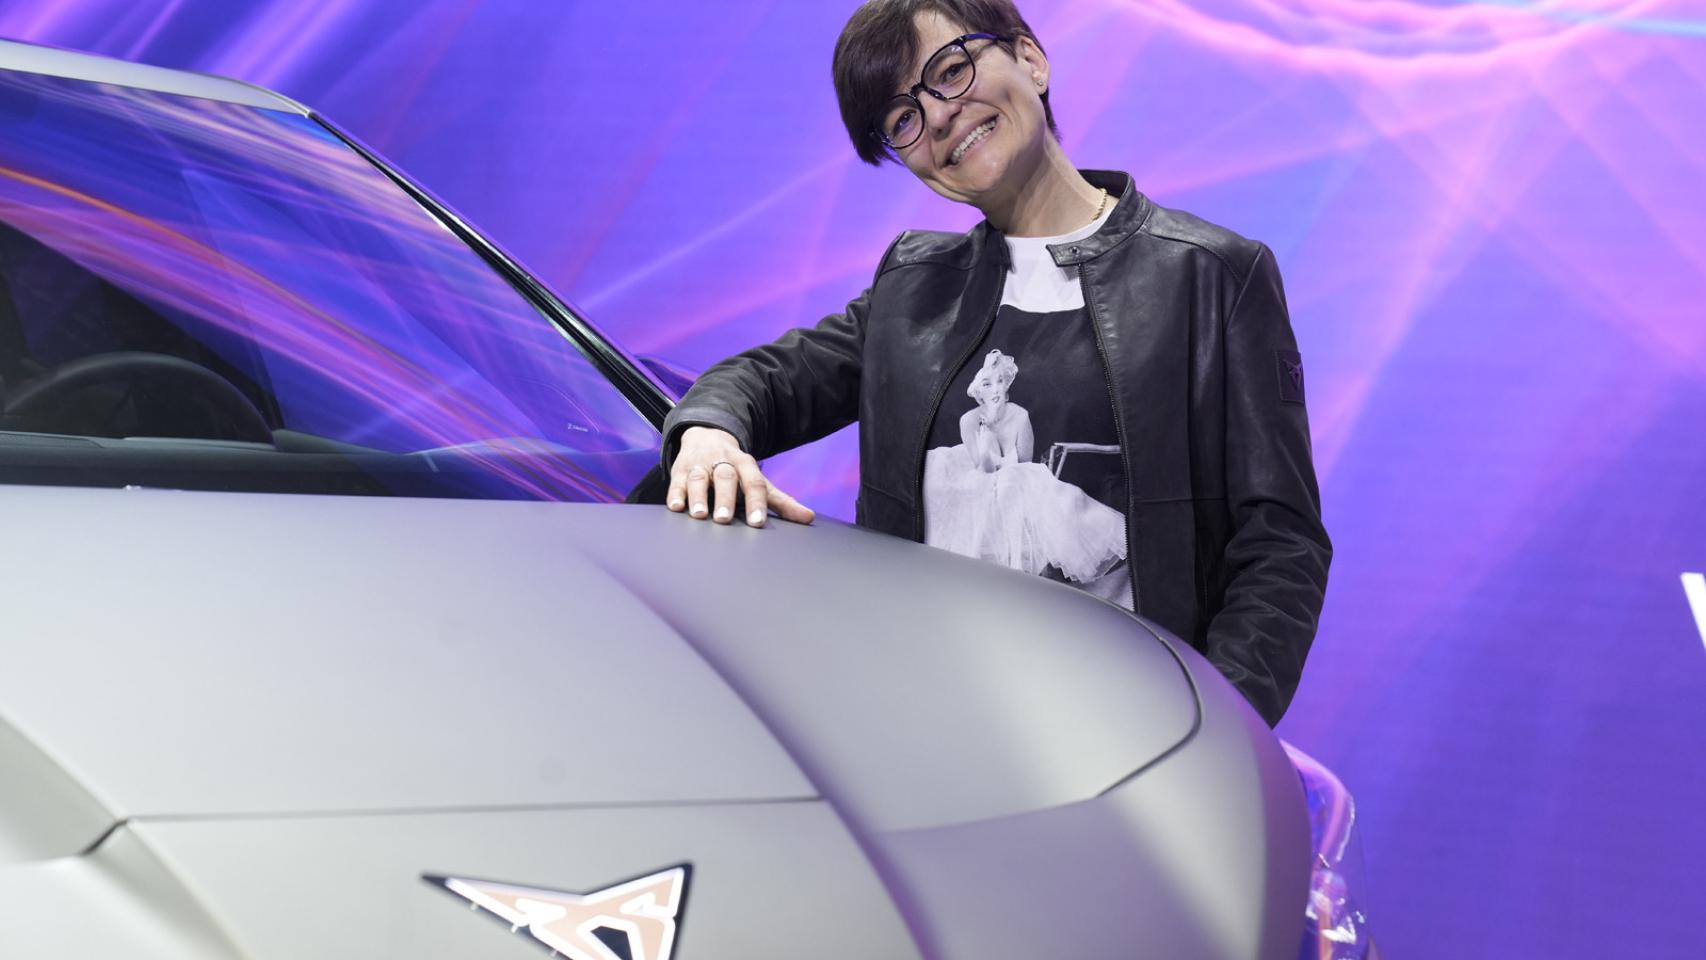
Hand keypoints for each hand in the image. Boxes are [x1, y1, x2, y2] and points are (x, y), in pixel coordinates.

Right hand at [666, 426, 814, 526]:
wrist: (707, 437)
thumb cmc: (737, 469)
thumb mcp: (758, 480)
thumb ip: (781, 501)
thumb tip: (808, 518)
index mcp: (746, 465)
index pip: (753, 483)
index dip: (756, 502)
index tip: (756, 523)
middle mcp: (723, 463)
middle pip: (726, 478)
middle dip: (724, 498)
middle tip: (724, 520)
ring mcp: (700, 465)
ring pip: (699, 478)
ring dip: (698, 496)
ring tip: (699, 515)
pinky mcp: (680, 470)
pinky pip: (676, 481)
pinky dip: (676, 494)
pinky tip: (676, 507)